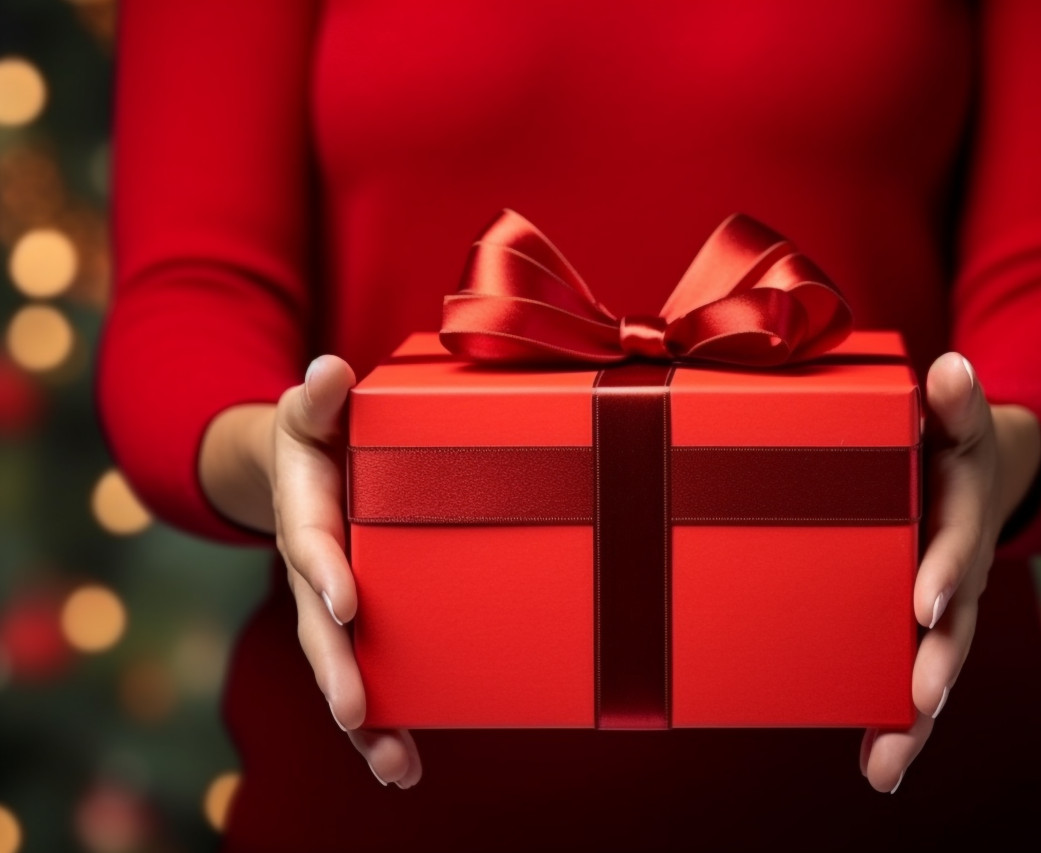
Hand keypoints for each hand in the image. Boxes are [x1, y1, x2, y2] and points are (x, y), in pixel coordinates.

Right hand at [199, 355, 422, 788]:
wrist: (297, 471)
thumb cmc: (317, 438)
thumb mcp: (313, 411)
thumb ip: (320, 397)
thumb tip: (329, 370)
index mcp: (308, 515)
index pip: (314, 545)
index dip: (326, 572)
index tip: (344, 603)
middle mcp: (315, 573)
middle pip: (320, 630)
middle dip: (339, 673)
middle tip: (355, 714)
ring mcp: (333, 606)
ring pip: (342, 670)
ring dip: (366, 723)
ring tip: (395, 768)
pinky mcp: (359, 627)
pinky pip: (370, 677)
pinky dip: (383, 724)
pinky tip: (405, 766)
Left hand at [859, 352, 1040, 793]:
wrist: (981, 472)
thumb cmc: (949, 443)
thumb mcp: (956, 416)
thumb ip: (956, 401)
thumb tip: (952, 370)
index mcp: (961, 512)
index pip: (955, 541)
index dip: (943, 569)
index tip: (925, 602)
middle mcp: (958, 569)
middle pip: (953, 623)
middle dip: (935, 663)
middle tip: (919, 701)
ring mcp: (942, 604)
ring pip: (933, 665)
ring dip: (913, 716)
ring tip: (886, 766)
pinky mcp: (918, 627)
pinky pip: (909, 678)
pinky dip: (898, 722)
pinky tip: (878, 770)